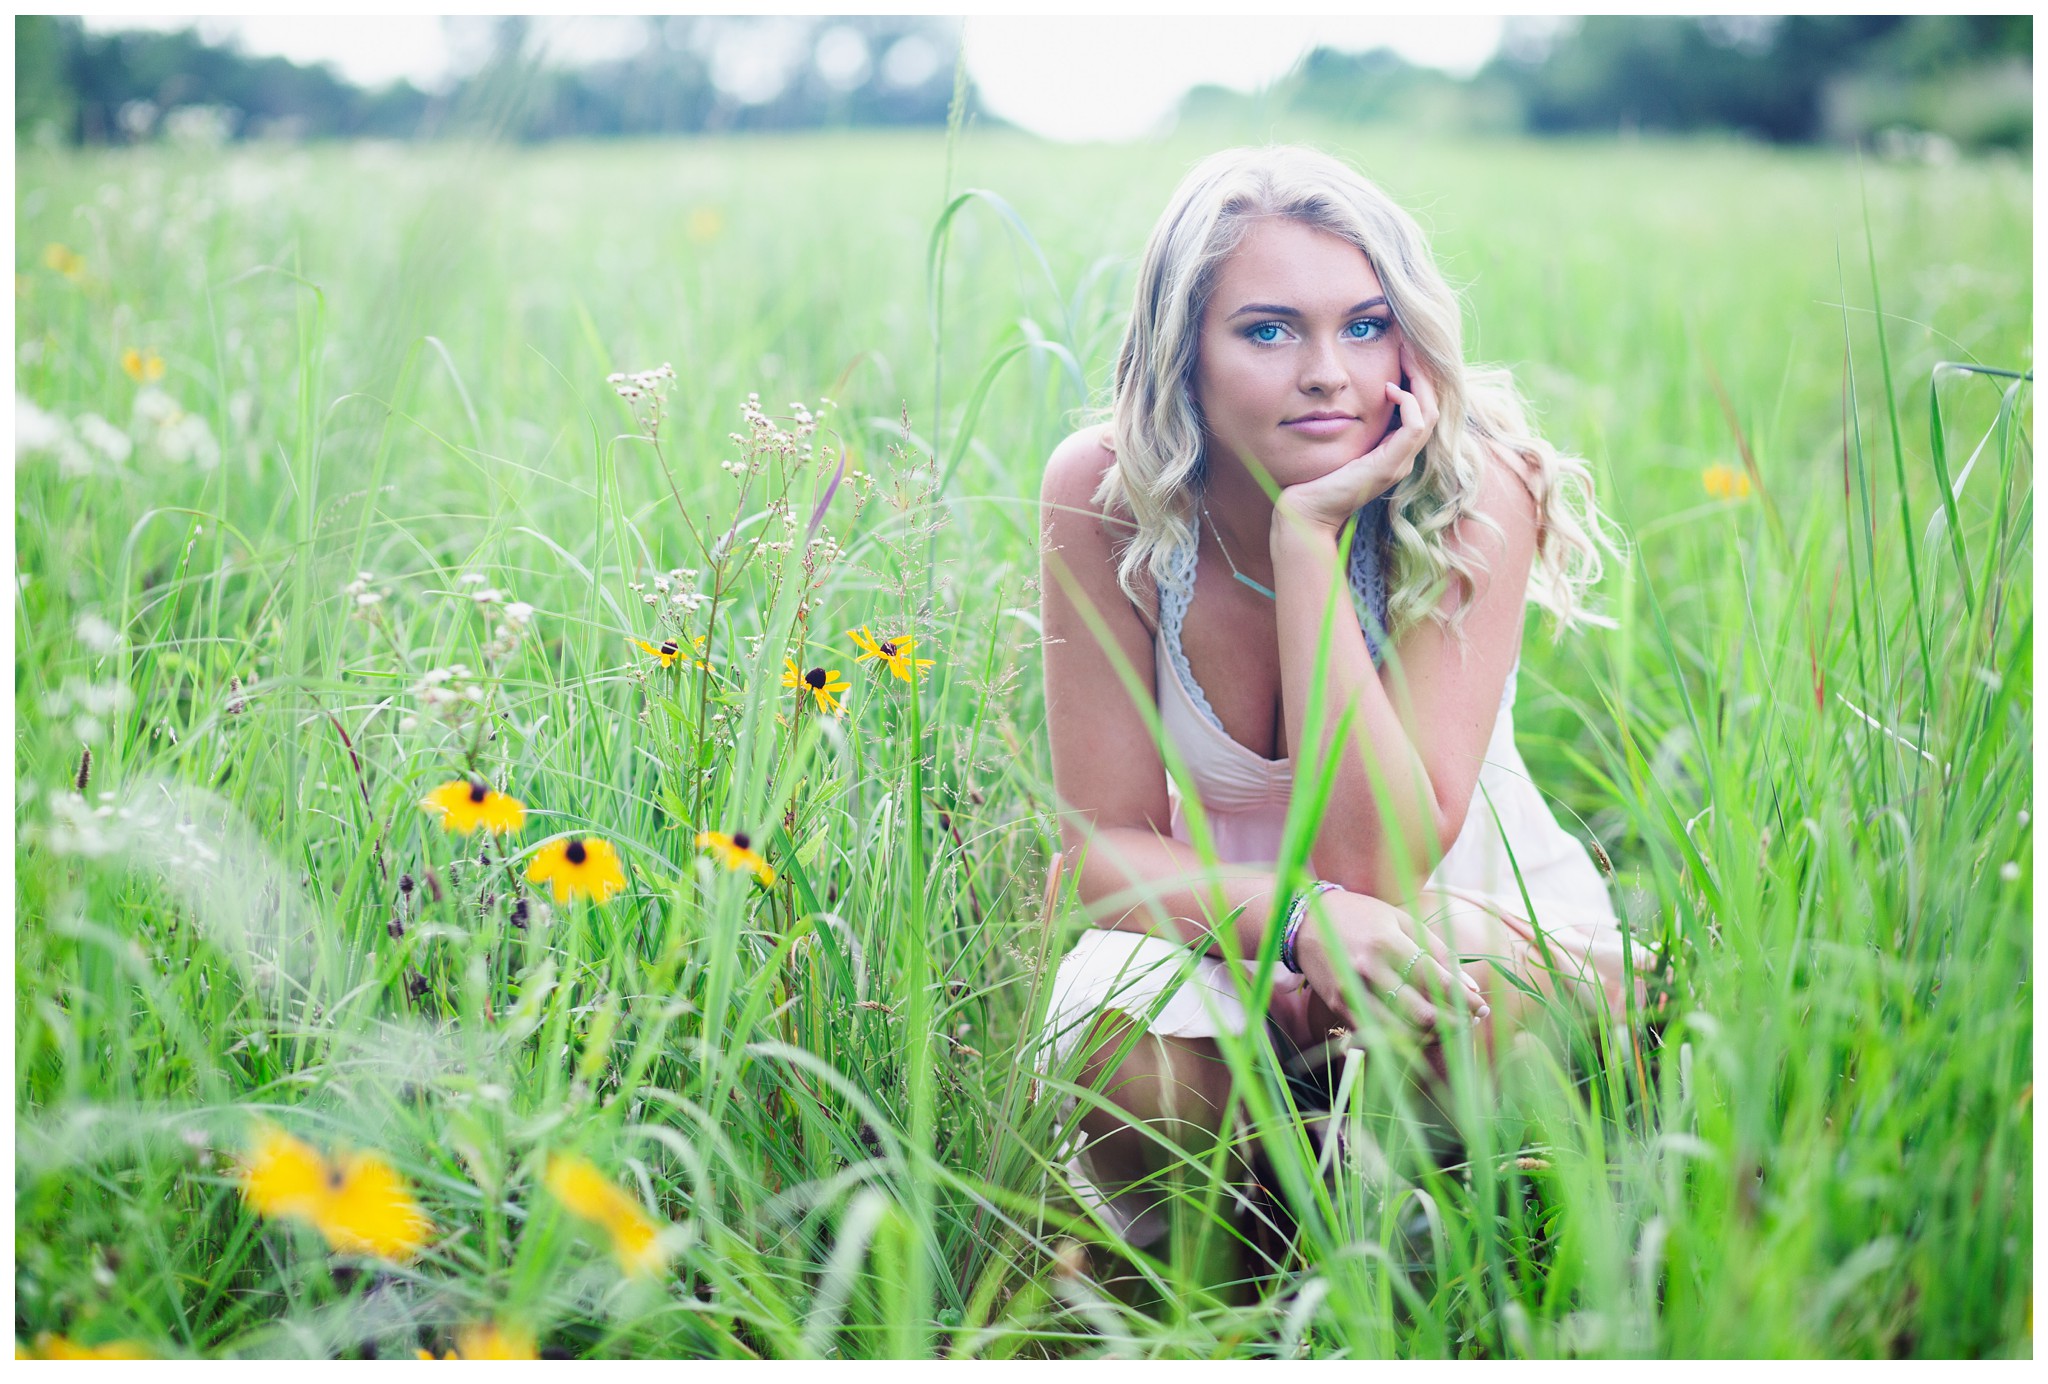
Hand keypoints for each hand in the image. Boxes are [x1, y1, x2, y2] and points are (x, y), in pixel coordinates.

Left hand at [1272, 340, 1439, 537]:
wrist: (1306, 510)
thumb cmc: (1316, 475)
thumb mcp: (1341, 440)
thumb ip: (1355, 421)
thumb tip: (1358, 389)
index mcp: (1395, 450)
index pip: (1422, 407)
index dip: (1419, 377)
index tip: (1405, 349)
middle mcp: (1403, 456)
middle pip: (1433, 405)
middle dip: (1425, 372)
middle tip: (1412, 343)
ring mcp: (1400, 462)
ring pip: (1430, 412)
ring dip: (1421, 380)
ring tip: (1407, 355)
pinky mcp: (1390, 466)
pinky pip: (1415, 427)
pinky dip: (1409, 403)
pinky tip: (1389, 388)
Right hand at [1293, 887, 1486, 1031]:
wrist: (1303, 921)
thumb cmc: (1359, 915)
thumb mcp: (1400, 920)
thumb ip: (1436, 951)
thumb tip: (1468, 985)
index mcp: (1388, 943)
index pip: (1438, 981)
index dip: (1465, 1000)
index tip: (1481, 1006)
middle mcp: (1369, 970)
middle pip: (1423, 1014)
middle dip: (1454, 1024)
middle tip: (1470, 1023)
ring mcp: (1352, 992)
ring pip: (1401, 1032)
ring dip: (1432, 1037)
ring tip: (1448, 1029)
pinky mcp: (1339, 1007)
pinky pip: (1378, 1034)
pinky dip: (1403, 1038)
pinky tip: (1419, 1032)